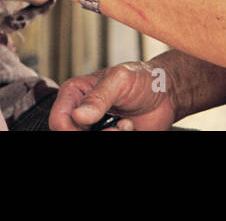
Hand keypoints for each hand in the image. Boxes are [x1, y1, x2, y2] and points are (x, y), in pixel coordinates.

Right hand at [49, 61, 177, 131]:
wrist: (166, 94)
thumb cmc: (142, 79)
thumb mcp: (120, 80)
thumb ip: (99, 97)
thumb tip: (79, 115)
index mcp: (76, 94)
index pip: (59, 120)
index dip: (69, 129)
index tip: (88, 127)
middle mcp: (82, 114)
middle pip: (71, 135)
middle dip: (95, 136)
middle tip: (113, 129)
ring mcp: (95, 129)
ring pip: (89, 143)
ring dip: (110, 137)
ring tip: (123, 126)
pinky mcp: (110, 137)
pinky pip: (109, 145)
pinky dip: (121, 138)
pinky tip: (128, 127)